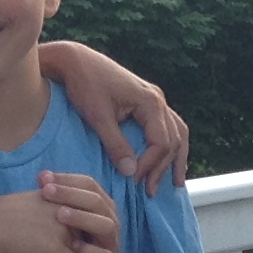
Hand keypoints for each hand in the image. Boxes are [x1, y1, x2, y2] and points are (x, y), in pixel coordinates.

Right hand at [0, 189, 86, 252]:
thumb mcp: (26, 206)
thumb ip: (44, 211)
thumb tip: (52, 226)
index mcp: (57, 197)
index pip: (79, 215)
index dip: (74, 233)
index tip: (66, 247)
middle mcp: (64, 210)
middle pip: (82, 234)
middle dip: (76, 251)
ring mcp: (62, 228)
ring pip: (82, 252)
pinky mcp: (57, 248)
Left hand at [40, 171, 126, 252]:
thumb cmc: (78, 244)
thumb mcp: (68, 222)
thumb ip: (59, 203)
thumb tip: (41, 178)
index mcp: (101, 205)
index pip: (88, 184)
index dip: (66, 178)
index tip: (42, 177)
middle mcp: (110, 219)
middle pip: (95, 200)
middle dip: (70, 193)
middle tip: (46, 191)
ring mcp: (111, 241)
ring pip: (104, 225)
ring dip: (82, 218)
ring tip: (59, 215)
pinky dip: (89, 250)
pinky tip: (72, 246)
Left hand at [41, 41, 190, 192]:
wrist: (75, 60)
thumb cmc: (84, 85)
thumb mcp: (98, 117)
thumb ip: (115, 144)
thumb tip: (132, 173)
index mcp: (150, 102)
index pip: (162, 142)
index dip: (150, 165)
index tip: (135, 182)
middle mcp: (158, 99)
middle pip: (174, 139)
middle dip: (164, 167)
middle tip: (151, 192)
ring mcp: (154, 99)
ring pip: (177, 131)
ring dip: (176, 157)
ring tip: (174, 182)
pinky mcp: (145, 101)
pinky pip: (166, 126)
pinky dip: (169, 145)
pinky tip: (165, 160)